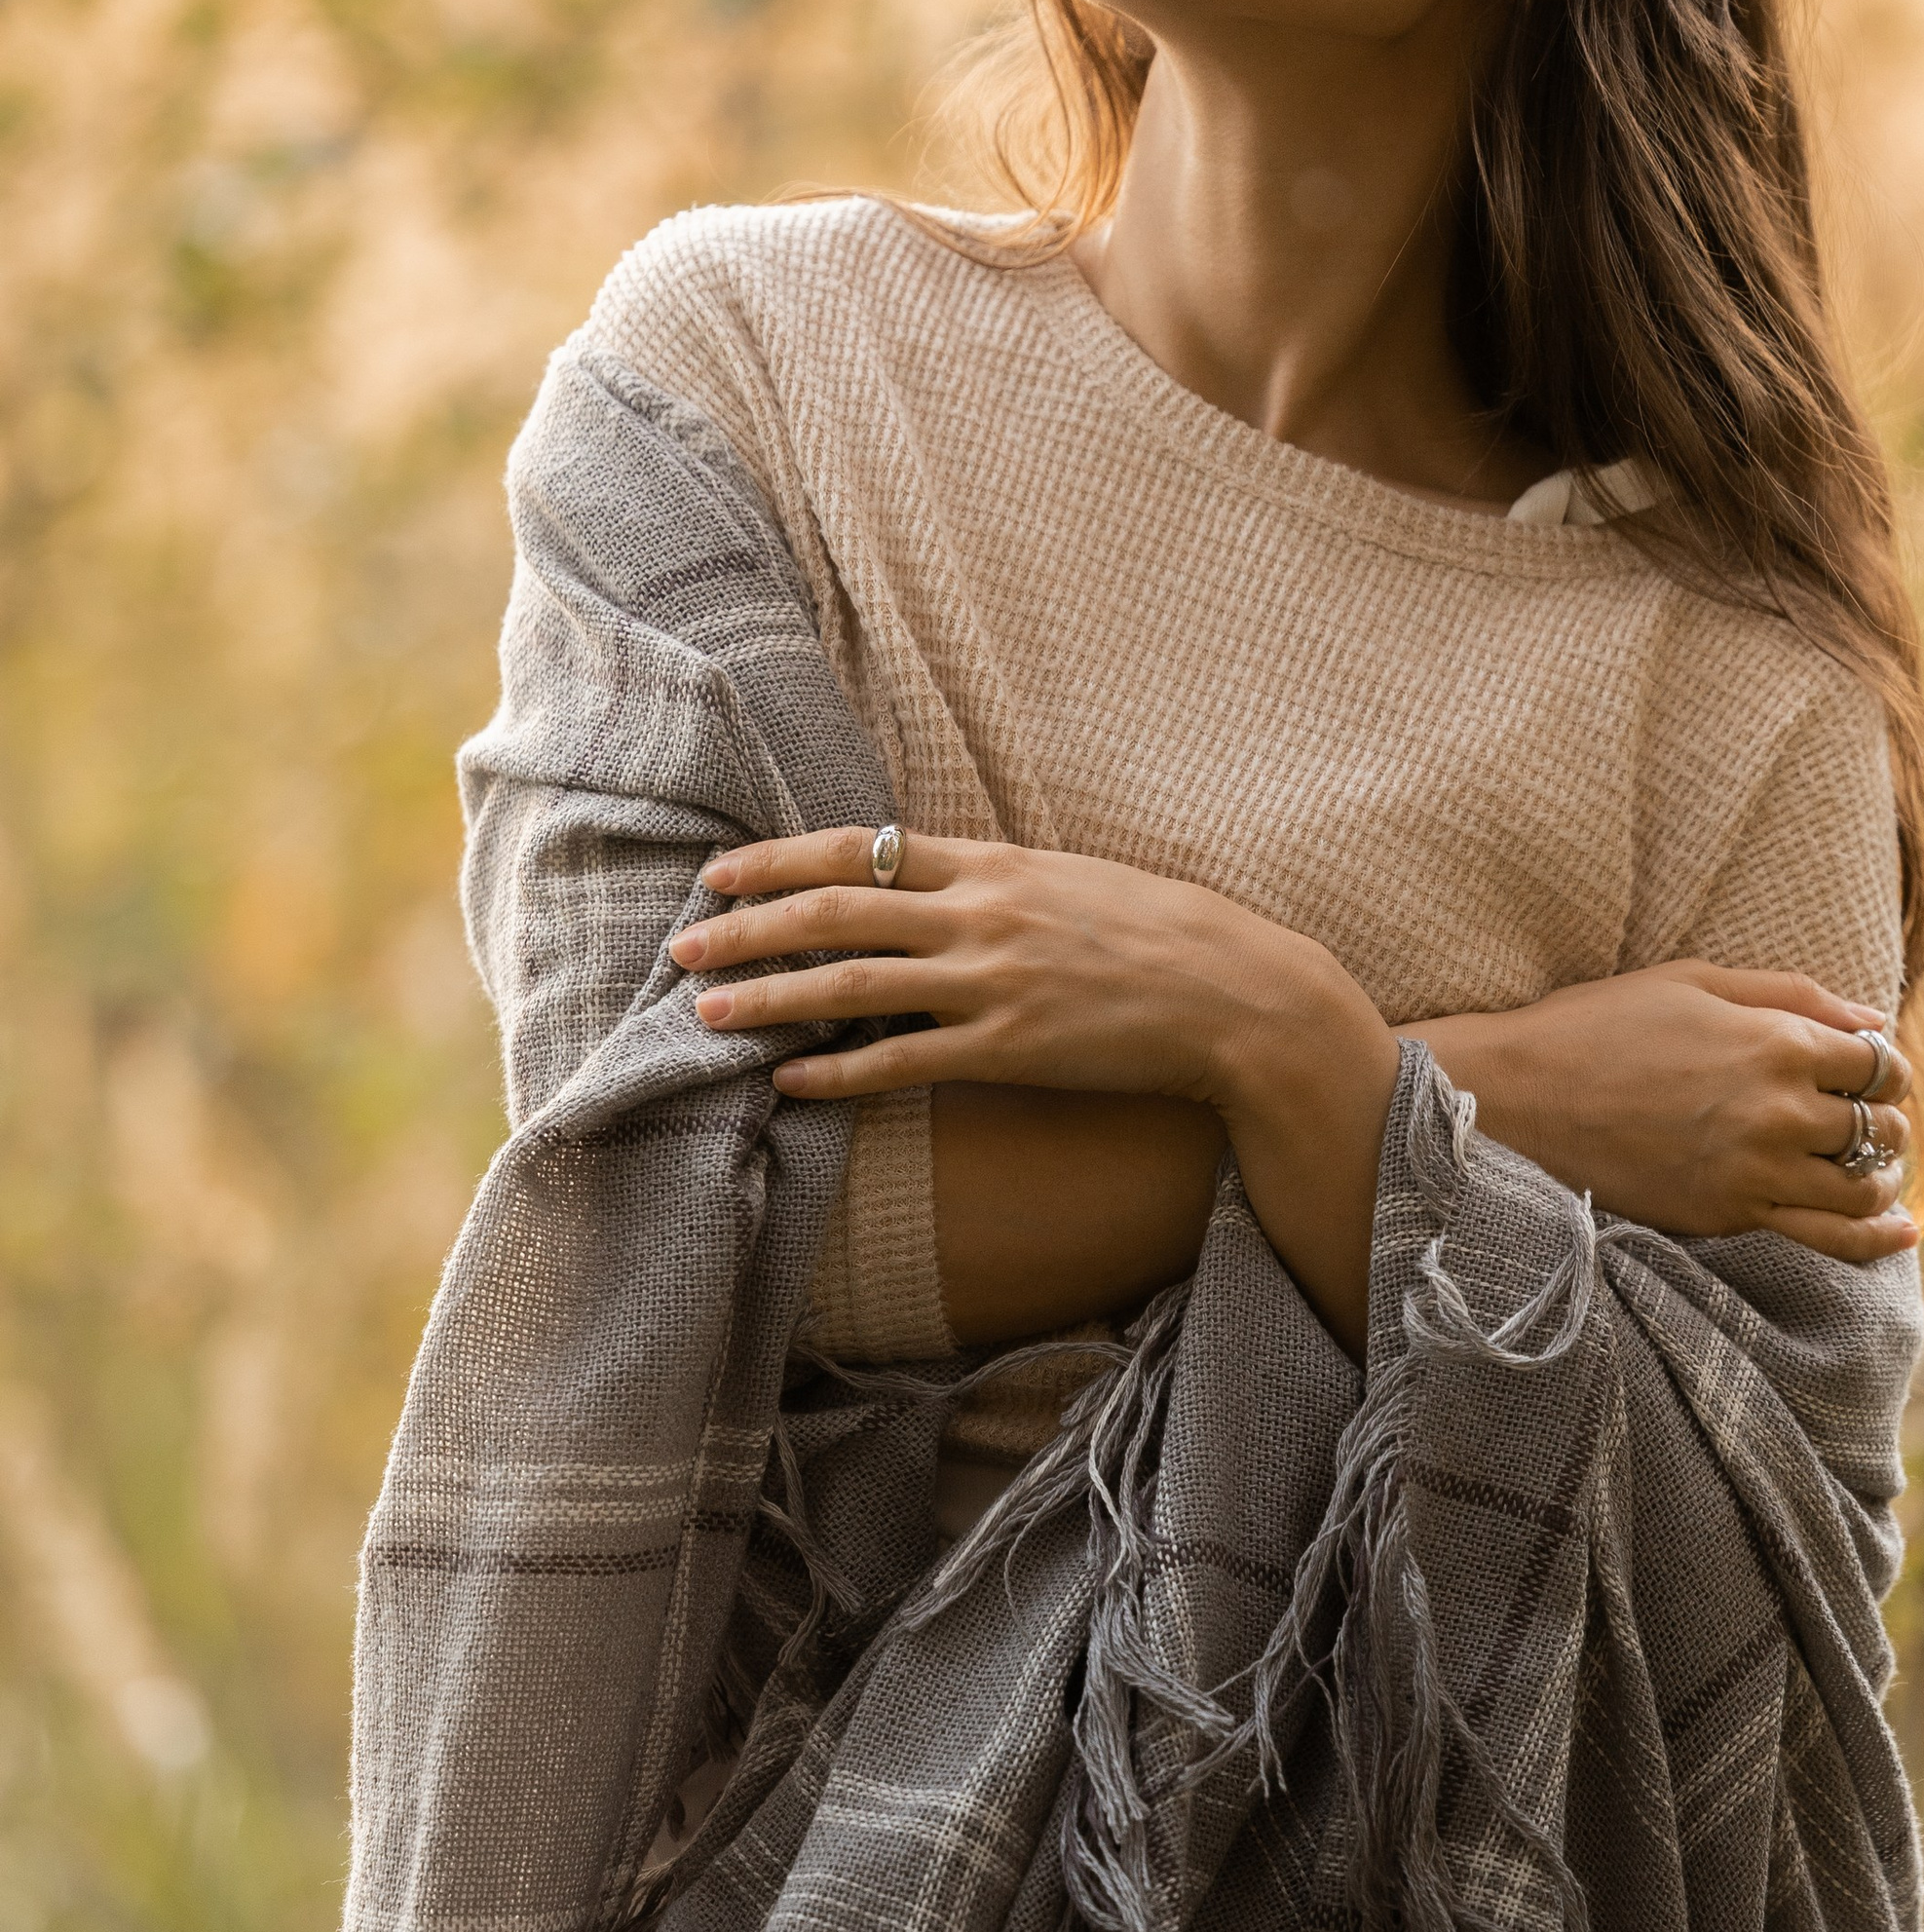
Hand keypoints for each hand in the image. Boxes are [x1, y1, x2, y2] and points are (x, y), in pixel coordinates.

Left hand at [670, 827, 1399, 1348]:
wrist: (1233, 992)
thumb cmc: (1160, 932)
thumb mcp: (1069, 879)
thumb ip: (993, 880)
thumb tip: (926, 884)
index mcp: (992, 862)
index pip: (857, 849)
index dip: (777, 860)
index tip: (720, 871)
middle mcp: (979, 915)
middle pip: (833, 914)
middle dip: (747, 929)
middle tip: (683, 945)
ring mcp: (990, 984)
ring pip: (850, 988)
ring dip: (769, 999)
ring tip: (707, 1013)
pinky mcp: (1007, 1051)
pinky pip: (901, 1063)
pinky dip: (838, 1074)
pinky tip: (791, 1082)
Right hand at [1414, 961, 1916, 1266]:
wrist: (1522, 1096)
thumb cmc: (1601, 1023)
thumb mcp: (1696, 980)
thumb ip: (1793, 994)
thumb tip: (1874, 1019)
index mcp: (1777, 1041)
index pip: (1878, 1062)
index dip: (1884, 1065)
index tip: (1870, 1069)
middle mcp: (1781, 1111)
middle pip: (1879, 1125)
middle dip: (1884, 1118)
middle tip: (1863, 1115)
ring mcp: (1758, 1172)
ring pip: (1863, 1187)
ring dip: (1881, 1174)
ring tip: (1869, 1165)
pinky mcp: (1730, 1216)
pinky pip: (1828, 1240)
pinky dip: (1875, 1241)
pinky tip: (1899, 1232)